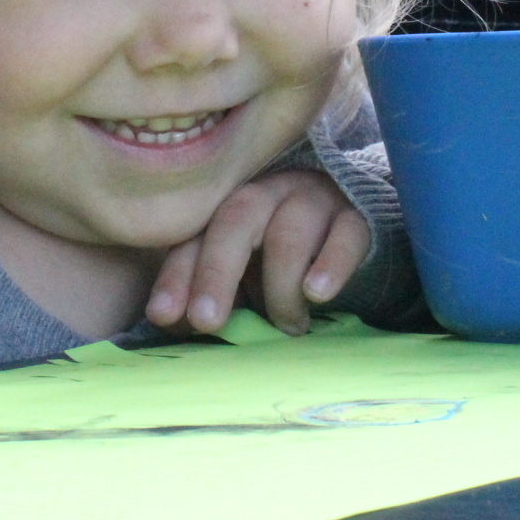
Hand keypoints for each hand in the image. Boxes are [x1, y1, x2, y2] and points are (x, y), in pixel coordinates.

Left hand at [144, 170, 370, 336]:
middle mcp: (269, 193)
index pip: (197, 236)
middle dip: (216, 274)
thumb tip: (177, 323)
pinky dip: (330, 264)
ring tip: (287, 326)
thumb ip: (214, 294)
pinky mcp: (357, 217)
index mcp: (231, 208)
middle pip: (236, 219)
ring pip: (289, 232)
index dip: (177, 275)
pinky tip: (318, 293)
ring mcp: (315, 200)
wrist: (353, 237)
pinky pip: (346, 235)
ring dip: (280, 286)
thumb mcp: (246, 278)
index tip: (162, 315)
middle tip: (207, 321)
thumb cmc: (286, 262)